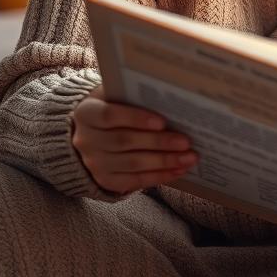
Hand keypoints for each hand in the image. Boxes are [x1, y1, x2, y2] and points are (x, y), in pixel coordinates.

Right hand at [70, 84, 197, 193]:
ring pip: (132, 164)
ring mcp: (95, 163)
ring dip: (164, 161)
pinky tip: (179, 170)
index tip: (162, 121)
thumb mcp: (114, 96)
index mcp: (86, 113)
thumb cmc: (113, 107)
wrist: (91, 134)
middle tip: (186, 142)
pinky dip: (159, 176)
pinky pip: (135, 181)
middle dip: (158, 142)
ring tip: (189, 157)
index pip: (109, 116)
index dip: (136, 118)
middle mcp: (86, 140)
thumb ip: (133, 95)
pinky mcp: (106, 180)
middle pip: (124, 142)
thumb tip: (170, 97)